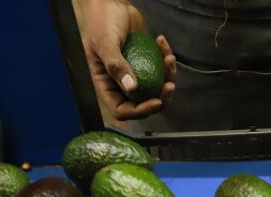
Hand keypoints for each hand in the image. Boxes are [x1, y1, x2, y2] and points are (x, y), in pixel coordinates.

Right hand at [80, 0, 175, 119]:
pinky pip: (161, 68)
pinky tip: (162, 42)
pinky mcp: (147, 62)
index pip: (123, 110)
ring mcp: (135, 73)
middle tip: (170, 85)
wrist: (109, 3)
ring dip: (168, 77)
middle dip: (160, 97)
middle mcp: (121, 83)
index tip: (156, 101)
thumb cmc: (101, 21)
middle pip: (143, 102)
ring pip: (156, 87)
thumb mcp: (105, 43)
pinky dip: (165, 58)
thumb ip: (116, 66)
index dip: (140, 111)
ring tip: (169, 59)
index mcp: (107, 86)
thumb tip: (132, 88)